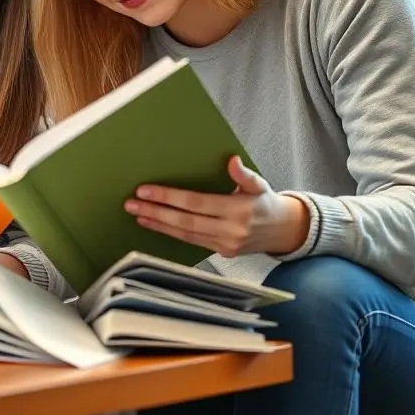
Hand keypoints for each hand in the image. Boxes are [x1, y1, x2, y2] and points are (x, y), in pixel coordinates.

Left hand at [124, 156, 308, 257]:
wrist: (283, 231)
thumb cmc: (266, 202)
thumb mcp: (259, 184)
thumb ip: (244, 174)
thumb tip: (232, 161)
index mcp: (238, 210)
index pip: (195, 203)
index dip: (169, 198)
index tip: (145, 191)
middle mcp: (230, 230)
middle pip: (185, 221)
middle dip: (156, 212)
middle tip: (131, 204)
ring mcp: (225, 245)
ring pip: (185, 235)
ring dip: (158, 224)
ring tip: (137, 214)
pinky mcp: (221, 253)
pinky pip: (191, 242)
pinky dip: (170, 233)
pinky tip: (155, 225)